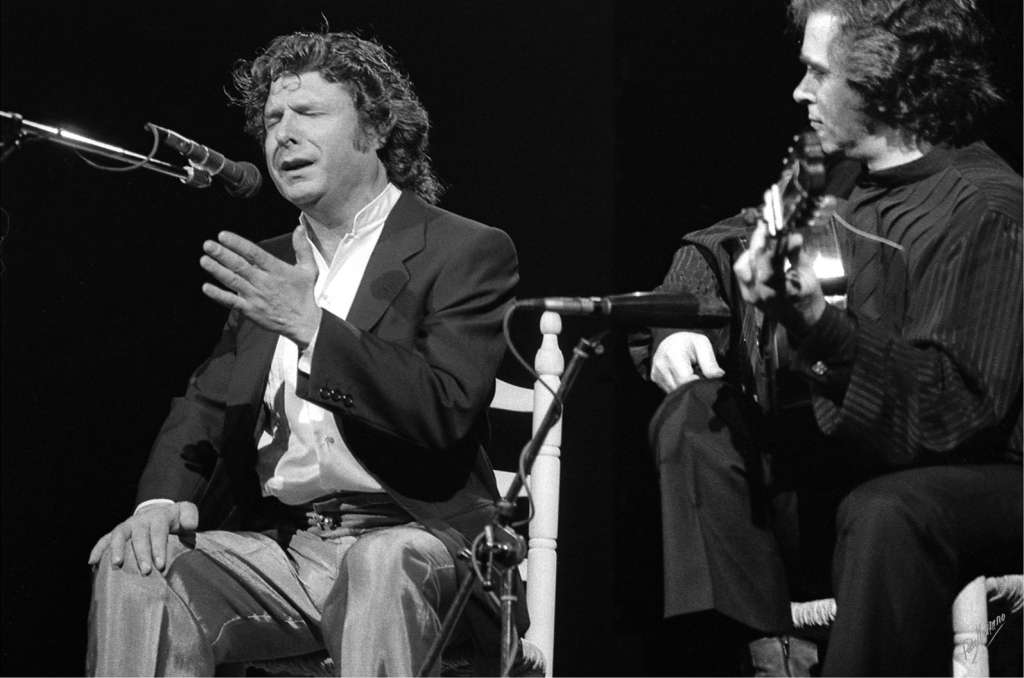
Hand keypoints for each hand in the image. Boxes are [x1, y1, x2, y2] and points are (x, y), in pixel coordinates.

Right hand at [87, 501, 198, 574]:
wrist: (158, 511)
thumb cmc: (175, 518)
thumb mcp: (186, 513)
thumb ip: (190, 517)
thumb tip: (191, 526)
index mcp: (158, 517)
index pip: (158, 532)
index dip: (159, 547)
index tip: (161, 565)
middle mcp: (140, 520)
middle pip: (139, 536)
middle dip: (142, 554)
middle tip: (146, 571)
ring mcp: (126, 526)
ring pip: (118, 536)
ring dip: (116, 550)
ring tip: (116, 565)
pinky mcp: (116, 533)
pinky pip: (104, 540)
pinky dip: (97, 550)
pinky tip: (92, 564)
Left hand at [200, 226, 321, 347]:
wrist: (304, 323)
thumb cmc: (305, 295)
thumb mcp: (309, 269)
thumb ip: (302, 248)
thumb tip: (299, 228)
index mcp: (276, 270)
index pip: (254, 253)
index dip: (237, 244)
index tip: (223, 235)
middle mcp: (264, 282)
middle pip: (239, 265)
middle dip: (222, 254)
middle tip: (208, 245)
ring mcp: (256, 297)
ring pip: (233, 281)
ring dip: (217, 270)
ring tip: (204, 260)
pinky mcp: (251, 310)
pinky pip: (231, 302)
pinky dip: (218, 295)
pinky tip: (206, 287)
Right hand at [650, 331, 724, 392]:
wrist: (671, 339)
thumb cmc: (688, 342)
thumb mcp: (703, 345)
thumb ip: (710, 362)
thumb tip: (718, 375)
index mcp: (673, 355)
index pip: (685, 380)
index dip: (696, 383)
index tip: (702, 379)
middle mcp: (661, 365)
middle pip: (680, 388)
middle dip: (691, 386)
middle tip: (698, 375)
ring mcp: (656, 373)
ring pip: (674, 391)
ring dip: (684, 387)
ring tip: (690, 374)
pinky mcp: (655, 378)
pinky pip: (669, 389)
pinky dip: (678, 387)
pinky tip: (682, 377)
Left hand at [732, 219, 825, 332]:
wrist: (803, 321)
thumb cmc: (809, 298)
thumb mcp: (808, 273)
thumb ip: (796, 253)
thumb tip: (792, 235)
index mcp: (780, 291)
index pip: (770, 261)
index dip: (769, 241)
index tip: (772, 227)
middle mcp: (761, 294)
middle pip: (750, 262)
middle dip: (757, 242)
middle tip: (765, 229)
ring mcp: (751, 296)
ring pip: (741, 267)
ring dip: (751, 252)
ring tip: (763, 243)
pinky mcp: (746, 295)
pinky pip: (741, 273)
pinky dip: (749, 261)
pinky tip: (759, 255)